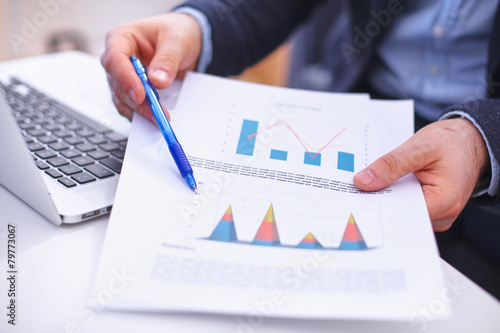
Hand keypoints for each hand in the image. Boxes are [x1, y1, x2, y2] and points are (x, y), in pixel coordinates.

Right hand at [100, 13, 201, 120]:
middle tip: (156, 113)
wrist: (186, 42)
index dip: (126, 80)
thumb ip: (167, 59)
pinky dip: (143, 115)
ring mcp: (124, 78)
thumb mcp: (176, 40)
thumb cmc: (175, 33)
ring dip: (140, 112)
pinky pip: (132, 108)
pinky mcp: (133, 93)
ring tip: (160, 119)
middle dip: (137, 102)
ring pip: (123, 100)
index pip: (114, 60)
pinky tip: (156, 119)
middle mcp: (118, 60)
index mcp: (121, 39)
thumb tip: (158, 81)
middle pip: (118, 85)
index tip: (141, 95)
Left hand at [353, 118, 488, 230]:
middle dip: (377, 202)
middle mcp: (442, 214)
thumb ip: (392, 165)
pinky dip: (392, 196)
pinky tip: (379, 186)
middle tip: (353, 189)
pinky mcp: (428, 208)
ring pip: (400, 211)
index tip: (356, 198)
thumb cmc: (452, 142)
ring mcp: (436, 214)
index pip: (403, 213)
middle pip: (400, 215)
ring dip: (384, 198)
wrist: (468, 141)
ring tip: (365, 185)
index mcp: (445, 201)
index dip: (378, 206)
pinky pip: (404, 206)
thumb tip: (363, 181)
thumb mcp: (420, 146)